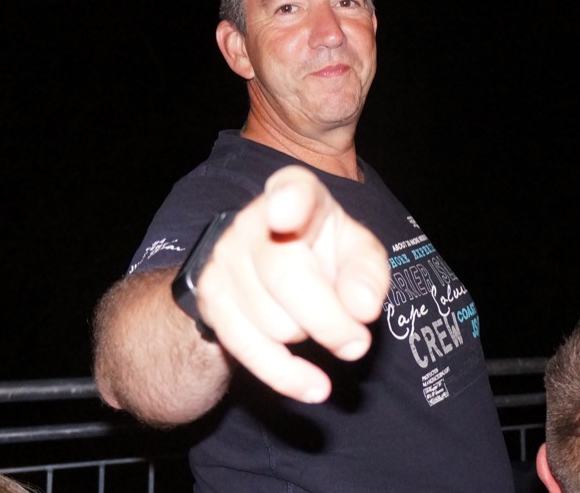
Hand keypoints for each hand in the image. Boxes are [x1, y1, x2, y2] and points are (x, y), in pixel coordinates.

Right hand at [193, 165, 390, 403]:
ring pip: (273, 321)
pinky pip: (249, 350)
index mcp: (296, 196)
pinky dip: (288, 376)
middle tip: (357, 343)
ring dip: (308, 336)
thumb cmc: (324, 255)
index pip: (292, 192)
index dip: (289, 202)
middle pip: (286, 276)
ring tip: (315, 321)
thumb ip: (368, 273)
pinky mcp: (211, 302)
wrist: (268, 272)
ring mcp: (224, 261)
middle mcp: (251, 223)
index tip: (287, 213)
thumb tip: (362, 308)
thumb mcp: (357, 253)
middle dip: (328, 319)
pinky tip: (316, 387)